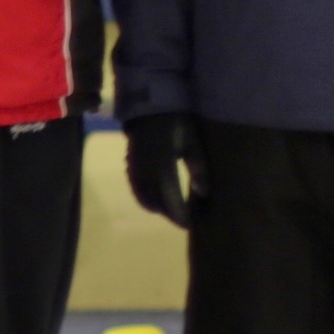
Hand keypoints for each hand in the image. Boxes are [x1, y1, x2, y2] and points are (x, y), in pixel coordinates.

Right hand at [124, 111, 206, 228]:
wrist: (149, 107)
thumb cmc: (176, 123)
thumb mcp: (192, 142)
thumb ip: (197, 168)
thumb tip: (203, 193)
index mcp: (162, 168)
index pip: (170, 200)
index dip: (179, 215)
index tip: (190, 226)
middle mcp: (146, 173)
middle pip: (156, 203)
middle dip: (170, 214)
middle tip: (184, 221)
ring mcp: (135, 171)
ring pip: (144, 199)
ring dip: (158, 208)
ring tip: (173, 212)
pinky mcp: (130, 166)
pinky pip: (136, 190)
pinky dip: (145, 199)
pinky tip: (155, 200)